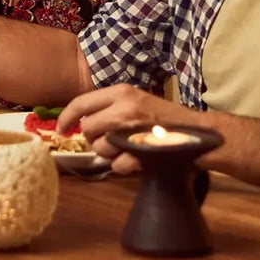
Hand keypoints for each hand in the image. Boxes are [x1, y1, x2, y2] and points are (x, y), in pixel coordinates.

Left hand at [58, 84, 195, 173]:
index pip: (81, 102)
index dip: (66, 117)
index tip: (60, 129)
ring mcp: (133, 130)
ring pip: (100, 148)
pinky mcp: (142, 151)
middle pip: (88, 129)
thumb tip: (81, 121)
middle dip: (94, 139)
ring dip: (111, 153)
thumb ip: (111, 108)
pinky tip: (139, 159)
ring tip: (130, 148)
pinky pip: (118, 165)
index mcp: (122, 92)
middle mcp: (124, 108)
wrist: (200, 133)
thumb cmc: (167, 118)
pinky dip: (126, 166)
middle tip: (110, 140)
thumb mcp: (137, 101)